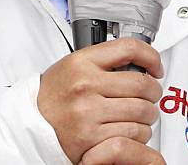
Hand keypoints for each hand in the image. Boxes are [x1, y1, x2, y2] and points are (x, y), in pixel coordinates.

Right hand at [37, 38, 162, 163]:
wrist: (31, 123)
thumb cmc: (54, 94)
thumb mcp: (74, 65)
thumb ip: (104, 61)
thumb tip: (139, 61)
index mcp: (82, 62)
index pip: (129, 48)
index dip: (150, 56)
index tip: (156, 66)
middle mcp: (85, 85)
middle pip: (141, 84)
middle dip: (153, 92)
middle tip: (151, 95)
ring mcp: (89, 113)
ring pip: (142, 113)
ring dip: (148, 116)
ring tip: (140, 114)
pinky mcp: (92, 139)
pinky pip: (133, 136)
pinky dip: (139, 135)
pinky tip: (131, 130)